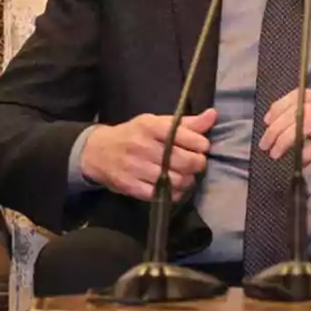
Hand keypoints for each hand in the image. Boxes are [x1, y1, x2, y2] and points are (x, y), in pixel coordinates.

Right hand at [81, 109, 215, 201]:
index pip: (185, 136)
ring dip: (187, 180)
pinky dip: (173, 194)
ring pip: (175, 180)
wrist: (97, 151)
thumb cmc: (133, 135)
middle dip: (198, 163)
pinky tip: (174, 187)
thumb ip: (186, 123)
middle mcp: (143, 146)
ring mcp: (135, 167)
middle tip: (197, 163)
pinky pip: (161, 195)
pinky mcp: (130, 186)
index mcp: (151, 126)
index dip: (201, 144)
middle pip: (184, 161)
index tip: (202, 147)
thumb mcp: (156, 123)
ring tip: (186, 175)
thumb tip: (213, 115)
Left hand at [258, 90, 310, 190]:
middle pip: (301, 109)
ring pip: (308, 124)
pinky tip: (298, 162)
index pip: (302, 94)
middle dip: (278, 126)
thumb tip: (281, 130)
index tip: (267, 120)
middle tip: (265, 143)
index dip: (281, 105)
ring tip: (275, 153)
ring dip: (287, 139)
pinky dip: (305, 153)